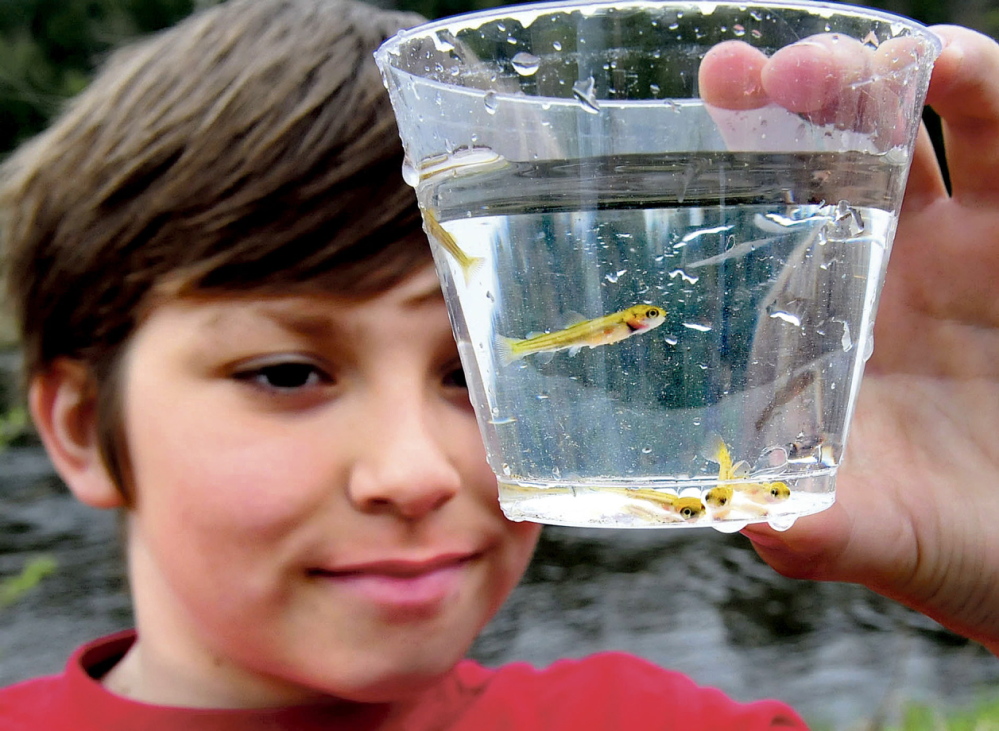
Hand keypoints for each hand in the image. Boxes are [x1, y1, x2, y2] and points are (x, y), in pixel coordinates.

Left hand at [700, 26, 998, 652]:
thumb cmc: (943, 541)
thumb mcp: (866, 532)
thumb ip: (810, 526)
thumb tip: (745, 517)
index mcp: (821, 319)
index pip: (768, 215)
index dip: (736, 154)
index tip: (707, 102)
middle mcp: (880, 267)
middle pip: (836, 148)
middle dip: (804, 93)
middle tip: (765, 74)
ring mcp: (957, 246)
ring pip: (926, 124)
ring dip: (896, 73)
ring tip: (868, 60)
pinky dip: (983, 93)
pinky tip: (952, 67)